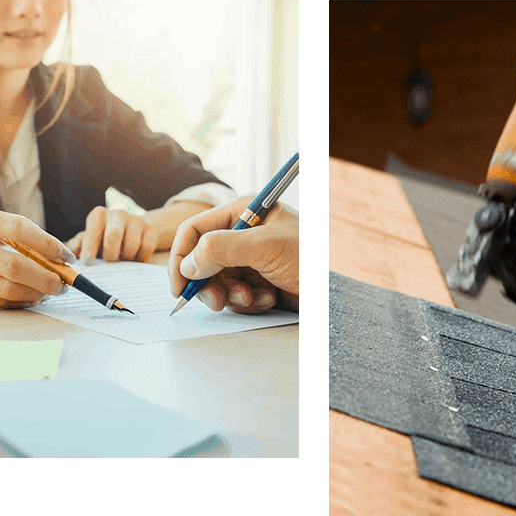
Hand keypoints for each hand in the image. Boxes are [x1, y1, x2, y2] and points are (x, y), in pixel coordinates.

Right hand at [0, 201, 72, 307]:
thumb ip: (11, 232)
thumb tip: (56, 257)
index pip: (18, 229)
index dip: (48, 243)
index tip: (67, 256)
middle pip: (14, 265)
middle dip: (47, 276)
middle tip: (65, 282)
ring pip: (6, 288)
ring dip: (37, 292)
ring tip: (51, 290)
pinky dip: (19, 301)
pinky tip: (31, 297)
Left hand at [66, 206, 158, 263]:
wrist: (134, 229)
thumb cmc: (105, 238)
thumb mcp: (90, 240)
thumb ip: (79, 245)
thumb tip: (70, 253)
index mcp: (98, 215)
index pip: (93, 232)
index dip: (89, 248)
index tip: (88, 263)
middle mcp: (117, 213)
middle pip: (113, 236)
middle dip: (110, 254)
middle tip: (110, 260)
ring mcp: (136, 219)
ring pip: (132, 245)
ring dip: (127, 257)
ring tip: (123, 257)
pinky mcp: (151, 228)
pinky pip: (147, 248)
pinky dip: (141, 257)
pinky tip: (135, 256)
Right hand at [168, 196, 298, 313]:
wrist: (336, 293)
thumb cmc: (308, 258)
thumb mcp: (265, 247)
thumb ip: (222, 249)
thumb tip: (188, 263)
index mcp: (242, 212)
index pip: (195, 229)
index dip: (182, 257)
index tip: (180, 286)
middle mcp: (243, 233)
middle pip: (202, 259)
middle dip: (209, 284)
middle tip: (218, 302)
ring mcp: (250, 259)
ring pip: (218, 281)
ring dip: (233, 295)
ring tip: (255, 297)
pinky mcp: (258, 281)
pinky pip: (236, 294)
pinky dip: (249, 301)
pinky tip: (268, 299)